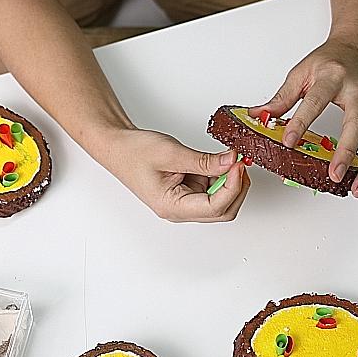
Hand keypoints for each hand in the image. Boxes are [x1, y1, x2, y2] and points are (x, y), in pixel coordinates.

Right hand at [98, 129, 250, 222]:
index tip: (238, 165)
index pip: (214, 207)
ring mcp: (184, 201)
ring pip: (220, 200)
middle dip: (236, 187)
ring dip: (229, 181)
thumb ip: (204, 160)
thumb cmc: (134, 152)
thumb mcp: (171, 153)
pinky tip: (220, 160)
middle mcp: (180, 210)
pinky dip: (221, 175)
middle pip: (222, 210)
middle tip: (240, 163)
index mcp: (172, 207)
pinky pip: (212, 188)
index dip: (232, 186)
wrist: (117, 146)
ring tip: (229, 158)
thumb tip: (231, 162)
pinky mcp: (187, 191)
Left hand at [252, 36, 357, 197]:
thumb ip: (281, 98)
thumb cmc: (332, 59)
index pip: (316, 102)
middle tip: (335, 174)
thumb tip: (259, 116)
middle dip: (347, 152)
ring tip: (356, 188)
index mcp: (333, 77)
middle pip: (357, 124)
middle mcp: (357, 93)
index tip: (289, 141)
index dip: (301, 123)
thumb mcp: (301, 72)